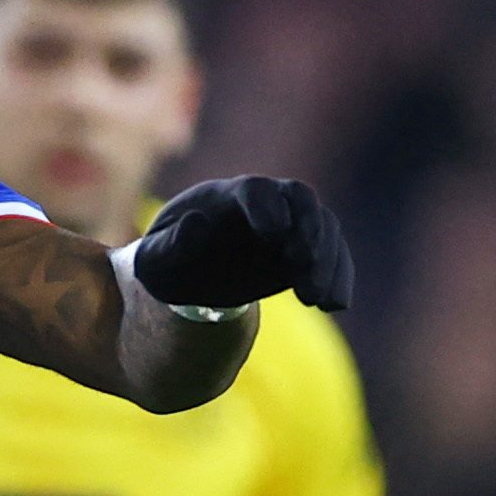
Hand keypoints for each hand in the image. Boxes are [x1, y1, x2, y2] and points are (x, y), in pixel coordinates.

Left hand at [133, 177, 353, 314]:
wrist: (192, 278)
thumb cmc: (168, 265)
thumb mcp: (157, 262)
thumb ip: (171, 245)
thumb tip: (196, 223)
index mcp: (225, 197)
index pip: (254, 190)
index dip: (267, 207)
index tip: (275, 233)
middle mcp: (264, 203)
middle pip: (299, 197)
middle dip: (307, 226)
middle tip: (302, 262)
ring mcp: (290, 224)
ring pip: (323, 227)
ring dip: (326, 260)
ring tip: (315, 299)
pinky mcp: (306, 250)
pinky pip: (333, 256)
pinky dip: (339, 277)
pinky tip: (335, 305)